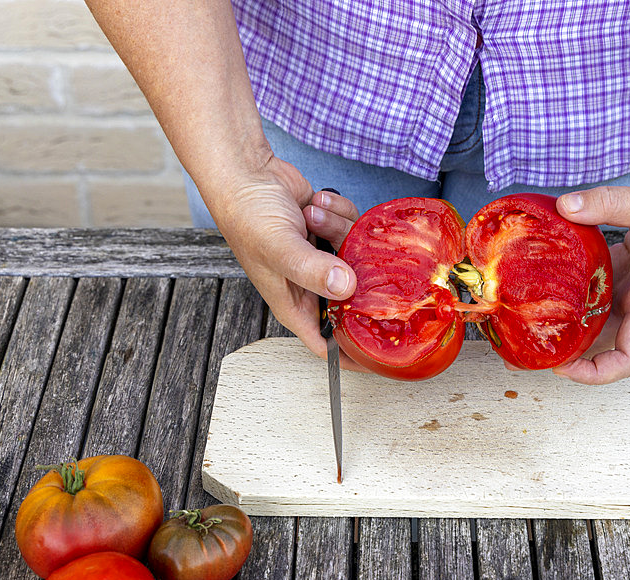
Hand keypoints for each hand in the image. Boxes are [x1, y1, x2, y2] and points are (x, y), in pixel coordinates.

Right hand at [212, 155, 365, 368]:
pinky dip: (340, 213)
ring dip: (341, 231)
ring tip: (313, 216)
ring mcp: (322, 259)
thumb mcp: (280, 247)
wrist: (246, 172)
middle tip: (364, 260)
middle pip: (352, 301)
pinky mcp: (330, 234)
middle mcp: (309, 285)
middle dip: (361, 281)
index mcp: (293, 303)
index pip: (327, 345)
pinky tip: (317, 204)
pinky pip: (354, 230)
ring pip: (357, 258)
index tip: (383, 355)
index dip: (353, 356)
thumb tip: (346, 287)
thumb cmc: (248, 216)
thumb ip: (313, 270)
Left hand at [552, 155, 629, 383]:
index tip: (562, 366)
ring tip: (533, 319)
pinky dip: (576, 288)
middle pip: (604, 343)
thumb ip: (606, 203)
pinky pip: (598, 286)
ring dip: (570, 320)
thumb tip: (565, 206)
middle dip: (570, 350)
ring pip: (598, 315)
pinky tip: (550, 281)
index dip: (595, 372)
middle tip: (531, 345)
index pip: (628, 357)